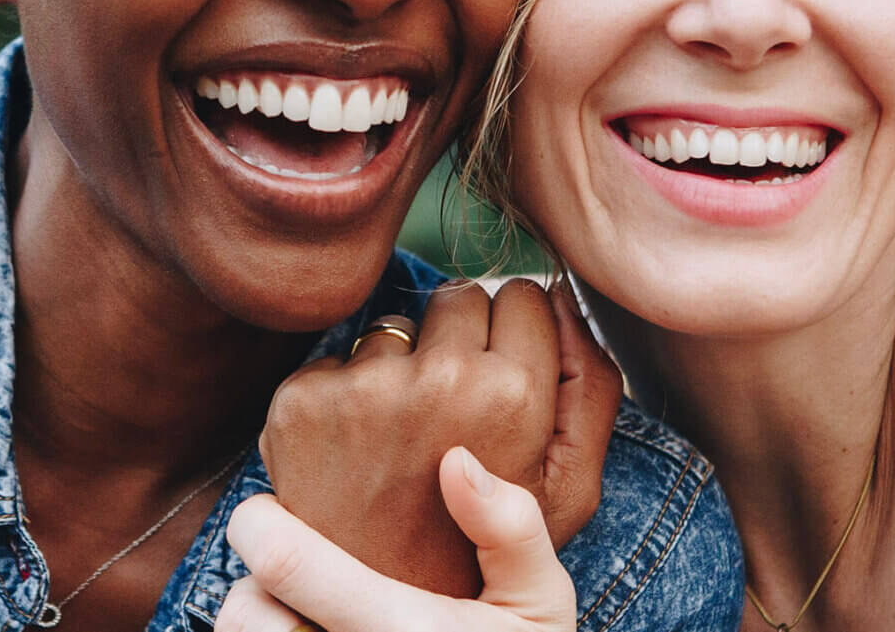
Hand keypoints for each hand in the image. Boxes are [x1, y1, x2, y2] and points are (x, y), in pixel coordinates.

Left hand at [216, 447, 575, 631]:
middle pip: (244, 615)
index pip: (284, 565)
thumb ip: (511, 530)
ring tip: (300, 604)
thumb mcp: (542, 601)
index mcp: (401, 631)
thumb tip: (456, 460)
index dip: (258, 524)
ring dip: (260, 616)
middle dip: (254, 580)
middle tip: (290, 562)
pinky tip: (312, 626)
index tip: (269, 507)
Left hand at [257, 278, 620, 595]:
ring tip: (405, 441)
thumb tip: (559, 298)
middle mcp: (438, 380)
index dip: (517, 332)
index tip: (503, 375)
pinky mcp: (302, 402)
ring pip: (396, 326)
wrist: (378, 607)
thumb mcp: (568, 490)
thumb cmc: (480, 549)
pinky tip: (357, 452)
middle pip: (458, 296)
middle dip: (461, 338)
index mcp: (513, 395)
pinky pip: (337, 360)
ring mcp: (362, 388)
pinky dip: (345, 395)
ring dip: (401, 365)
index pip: (521, 294)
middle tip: (454, 411)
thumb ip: (592, 388)